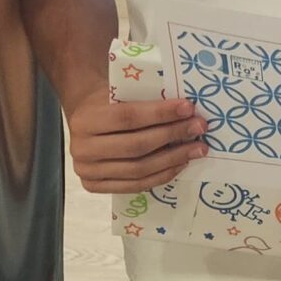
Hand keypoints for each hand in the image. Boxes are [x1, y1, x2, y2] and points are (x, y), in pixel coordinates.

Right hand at [65, 86, 203, 195]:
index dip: (160, 113)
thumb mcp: (119, 94)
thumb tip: (187, 111)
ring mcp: (87, 172)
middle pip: (136, 146)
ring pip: (138, 170)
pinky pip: (135, 185)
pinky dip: (161, 175)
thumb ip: (145, 101)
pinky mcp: (95, 187)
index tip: (188, 108)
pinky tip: (181, 164)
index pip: (128, 117)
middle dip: (172, 136)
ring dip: (173, 159)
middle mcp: (82, 149)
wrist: (86, 121)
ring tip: (197, 149)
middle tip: (199, 128)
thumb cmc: (108, 103)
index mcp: (86, 120)